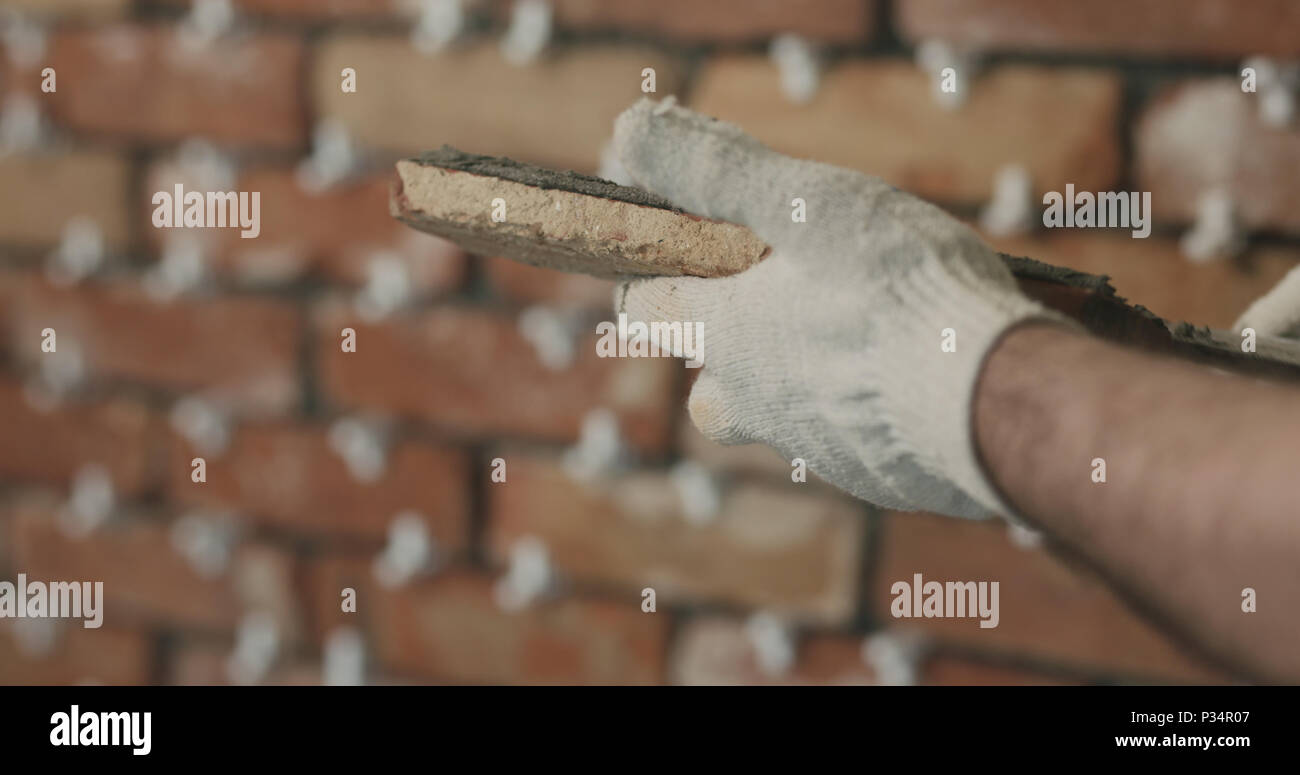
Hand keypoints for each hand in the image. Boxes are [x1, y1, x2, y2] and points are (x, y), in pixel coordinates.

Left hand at [612, 98, 1072, 518]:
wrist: (994, 397)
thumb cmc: (898, 291)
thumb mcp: (805, 204)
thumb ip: (717, 170)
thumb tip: (629, 132)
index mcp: (727, 336)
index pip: (645, 309)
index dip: (655, 278)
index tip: (683, 255)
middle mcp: (755, 404)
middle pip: (708, 387)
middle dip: (727, 351)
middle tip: (782, 305)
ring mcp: (814, 449)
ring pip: (780, 418)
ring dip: (799, 383)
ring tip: (857, 339)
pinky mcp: (876, 478)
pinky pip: (850, 441)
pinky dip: (866, 410)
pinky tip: (915, 378)